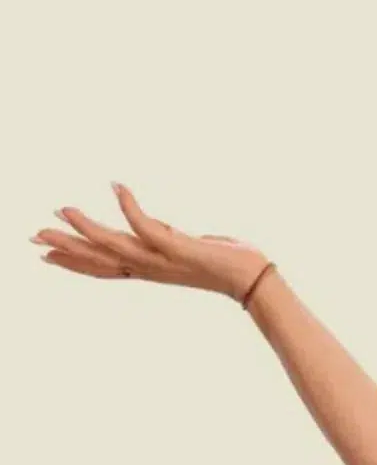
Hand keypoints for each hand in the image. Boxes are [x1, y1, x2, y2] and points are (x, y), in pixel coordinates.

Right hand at [31, 182, 272, 303]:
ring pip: (115, 244)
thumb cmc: (229, 262)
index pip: (105, 268)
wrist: (255, 278)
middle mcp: (152, 268)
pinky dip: (131, 206)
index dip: (74, 262)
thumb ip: (171, 240)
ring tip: (63, 209)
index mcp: (152, 270)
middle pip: (100, 259)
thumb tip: (162, 229)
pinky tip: (117, 186)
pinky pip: (148, 226)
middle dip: (66, 248)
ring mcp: (164, 259)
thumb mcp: (190, 250)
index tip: (44, 256)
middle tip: (33, 237)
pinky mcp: (179, 247)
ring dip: (87, 227)